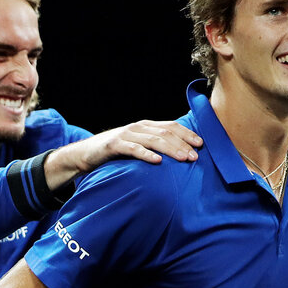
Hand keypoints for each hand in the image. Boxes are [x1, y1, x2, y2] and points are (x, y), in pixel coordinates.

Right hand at [44, 120, 202, 189]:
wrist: (85, 154)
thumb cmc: (115, 153)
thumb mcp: (136, 146)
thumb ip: (153, 146)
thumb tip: (179, 154)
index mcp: (145, 126)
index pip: (171, 126)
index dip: (187, 134)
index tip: (201, 145)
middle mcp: (137, 127)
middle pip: (165, 133)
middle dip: (183, 143)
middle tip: (195, 156)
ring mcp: (126, 135)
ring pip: (153, 140)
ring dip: (171, 149)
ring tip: (184, 159)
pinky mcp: (114, 145)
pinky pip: (133, 149)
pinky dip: (146, 155)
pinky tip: (157, 161)